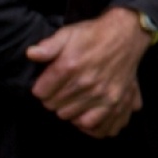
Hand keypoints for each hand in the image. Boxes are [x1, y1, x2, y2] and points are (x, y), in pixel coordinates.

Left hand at [26, 8, 149, 138]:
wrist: (126, 35)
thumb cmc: (94, 35)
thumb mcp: (68, 33)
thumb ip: (48, 45)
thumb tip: (31, 54)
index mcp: (69, 66)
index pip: (40, 92)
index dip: (42, 87)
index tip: (49, 83)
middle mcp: (84, 82)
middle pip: (53, 106)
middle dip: (53, 98)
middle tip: (62, 90)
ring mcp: (100, 93)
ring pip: (68, 115)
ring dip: (67, 109)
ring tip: (72, 99)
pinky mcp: (114, 101)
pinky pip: (91, 124)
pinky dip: (84, 121)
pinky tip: (83, 112)